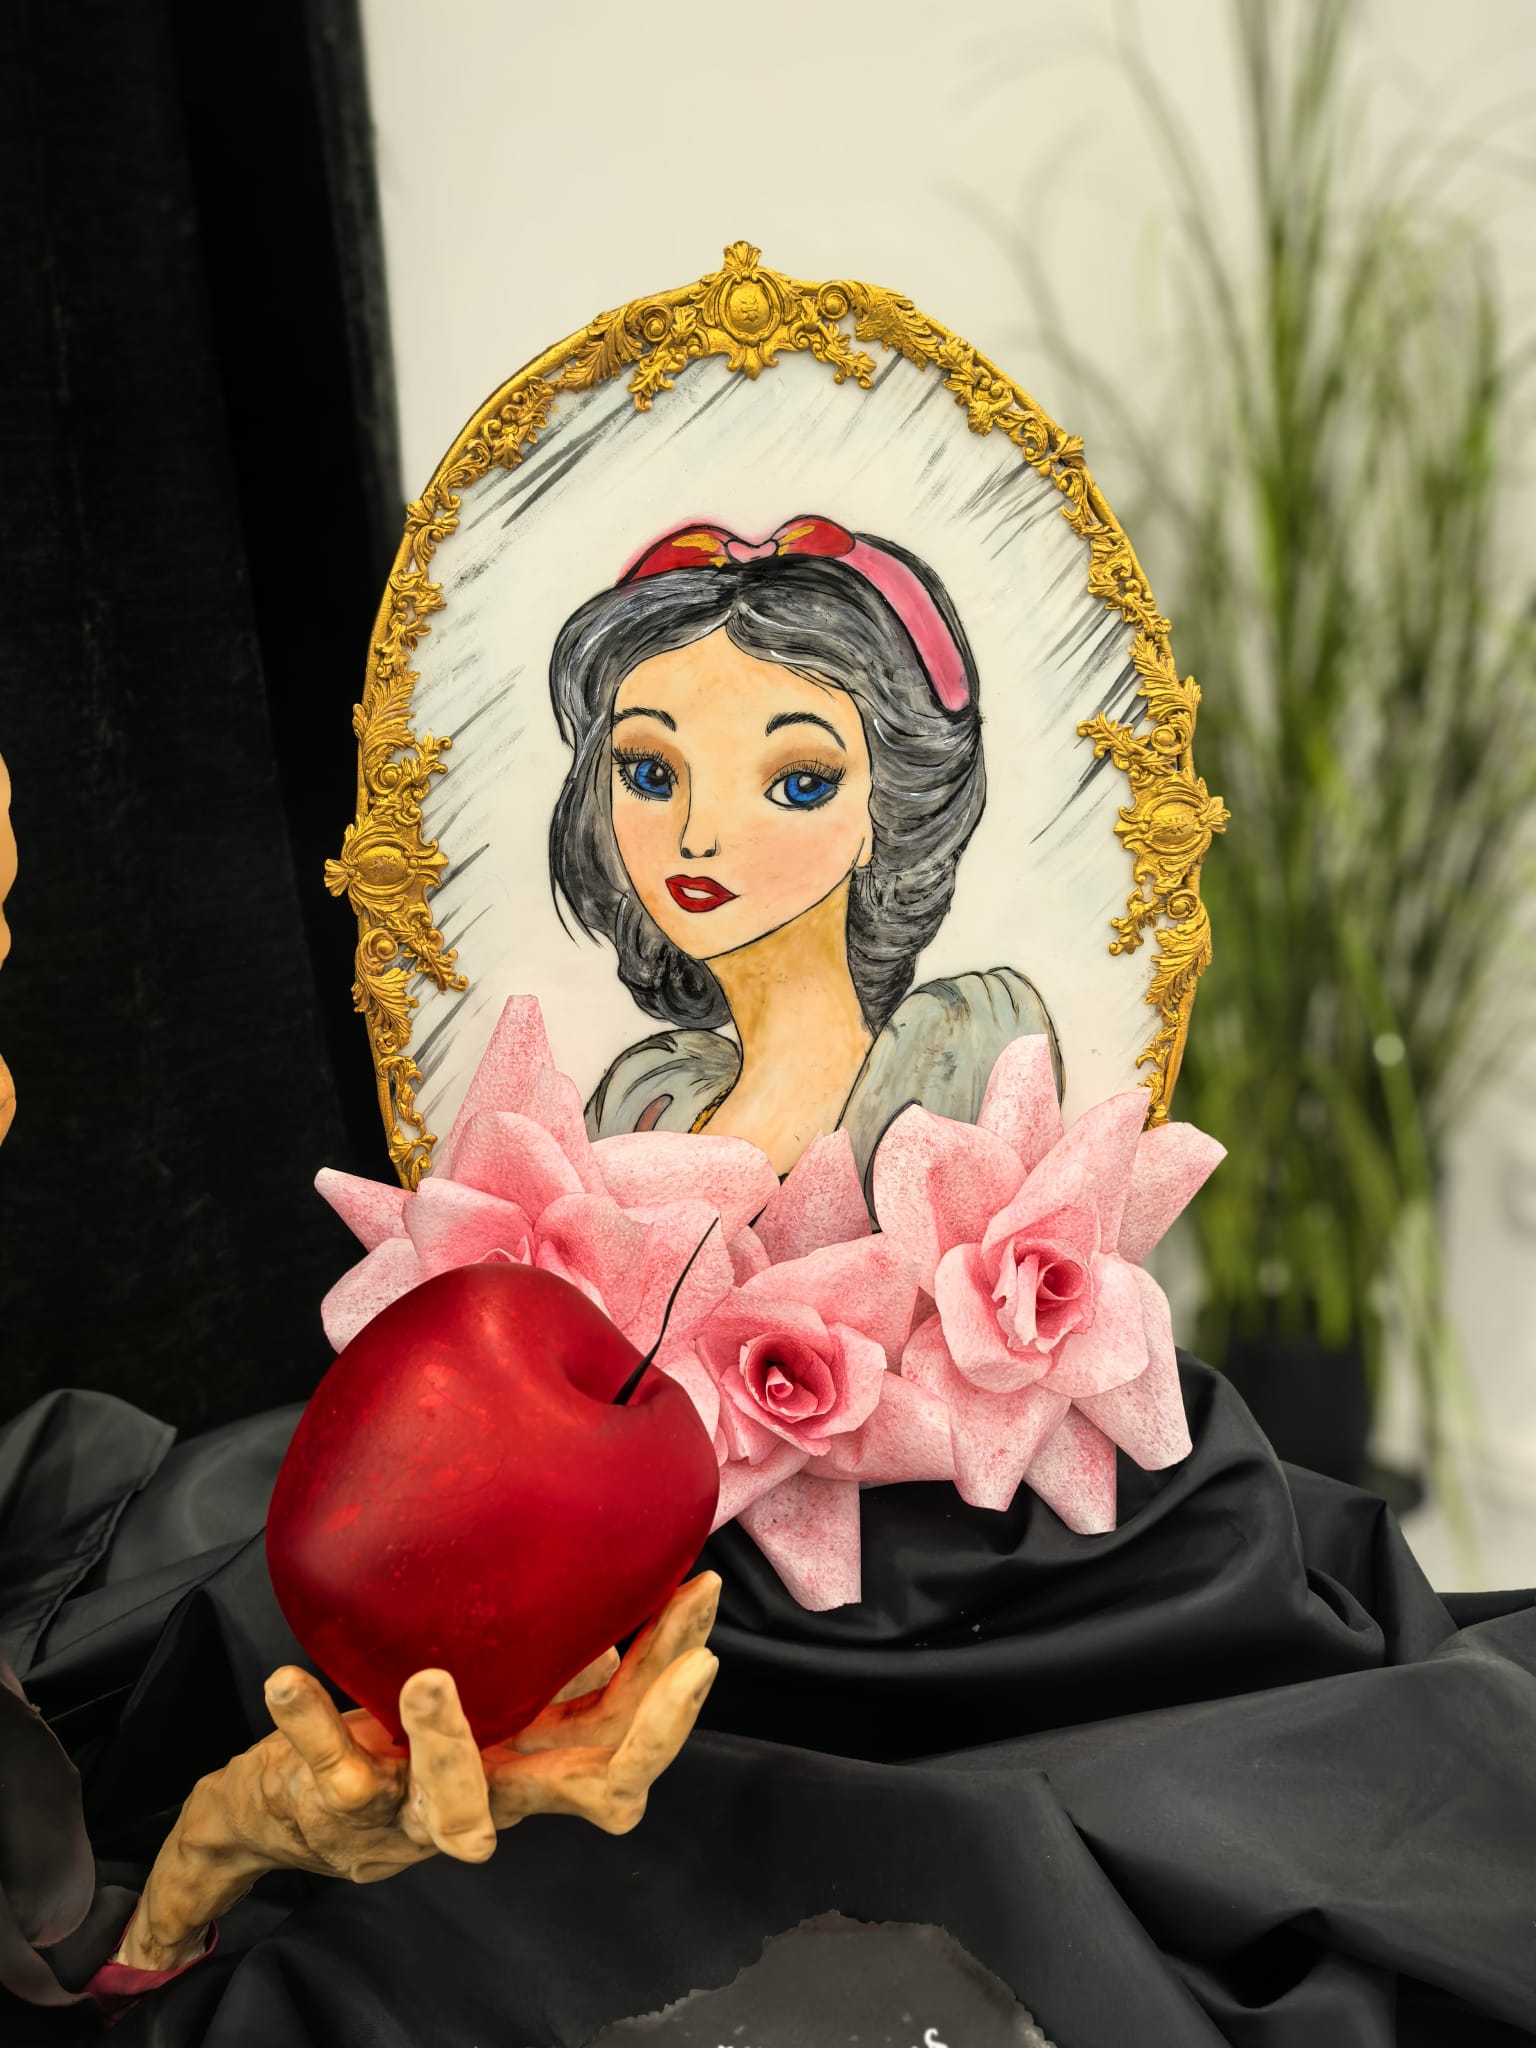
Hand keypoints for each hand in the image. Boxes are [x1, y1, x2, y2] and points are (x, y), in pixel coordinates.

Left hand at [114, 1572, 719, 1969]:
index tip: (702, 1592)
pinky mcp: (343, 1804)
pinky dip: (309, 1724)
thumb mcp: (496, 1694)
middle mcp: (497, 1791)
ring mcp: (420, 1807)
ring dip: (447, 1746)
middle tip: (688, 1666)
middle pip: (593, 1785)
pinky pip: (331, 1769)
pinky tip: (288, 1679)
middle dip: (651, 1732)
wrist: (297, 1810)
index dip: (677, 1675)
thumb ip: (555, 1653)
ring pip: (453, 1806)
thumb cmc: (410, 1735)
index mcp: (538, 1756)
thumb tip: (612, 1564)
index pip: (629, 1726)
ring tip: (430, 1679)